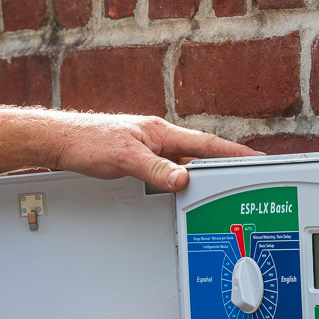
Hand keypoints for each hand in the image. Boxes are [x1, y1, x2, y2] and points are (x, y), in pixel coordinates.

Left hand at [44, 113, 256, 190]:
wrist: (62, 140)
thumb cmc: (89, 141)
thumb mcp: (125, 159)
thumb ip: (154, 169)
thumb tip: (181, 180)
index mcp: (161, 132)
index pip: (204, 144)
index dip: (232, 152)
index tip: (256, 158)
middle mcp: (158, 137)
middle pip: (200, 151)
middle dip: (225, 163)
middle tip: (248, 173)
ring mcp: (150, 146)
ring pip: (185, 161)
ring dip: (203, 172)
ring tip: (222, 185)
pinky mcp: (139, 156)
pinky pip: (169, 168)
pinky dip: (181, 177)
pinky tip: (183, 186)